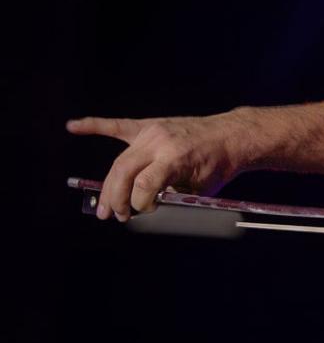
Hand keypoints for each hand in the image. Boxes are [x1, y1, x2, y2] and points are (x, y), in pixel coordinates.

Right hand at [66, 109, 264, 220]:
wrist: (231, 136)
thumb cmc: (219, 165)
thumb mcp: (200, 190)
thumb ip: (172, 200)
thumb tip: (144, 214)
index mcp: (175, 157)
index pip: (144, 185)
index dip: (139, 204)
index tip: (142, 213)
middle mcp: (160, 142)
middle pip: (124, 171)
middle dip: (115, 198)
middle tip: (115, 217)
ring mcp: (153, 132)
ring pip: (120, 160)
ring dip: (109, 184)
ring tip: (104, 207)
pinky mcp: (150, 126)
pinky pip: (118, 126)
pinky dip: (95, 125)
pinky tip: (73, 126)